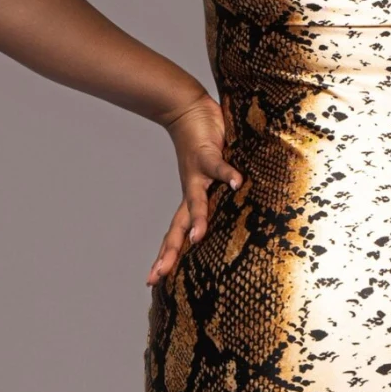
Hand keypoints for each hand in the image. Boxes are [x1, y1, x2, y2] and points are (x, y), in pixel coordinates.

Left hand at [147, 92, 242, 286]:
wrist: (188, 110)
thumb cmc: (203, 147)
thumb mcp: (209, 180)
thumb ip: (216, 197)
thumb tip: (228, 215)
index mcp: (189, 202)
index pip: (174, 235)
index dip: (165, 258)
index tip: (152, 281)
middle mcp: (190, 192)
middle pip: (177, 228)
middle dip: (169, 253)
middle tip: (157, 276)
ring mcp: (198, 175)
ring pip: (196, 202)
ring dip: (197, 220)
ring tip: (196, 239)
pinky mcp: (208, 154)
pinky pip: (220, 167)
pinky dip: (229, 175)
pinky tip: (238, 184)